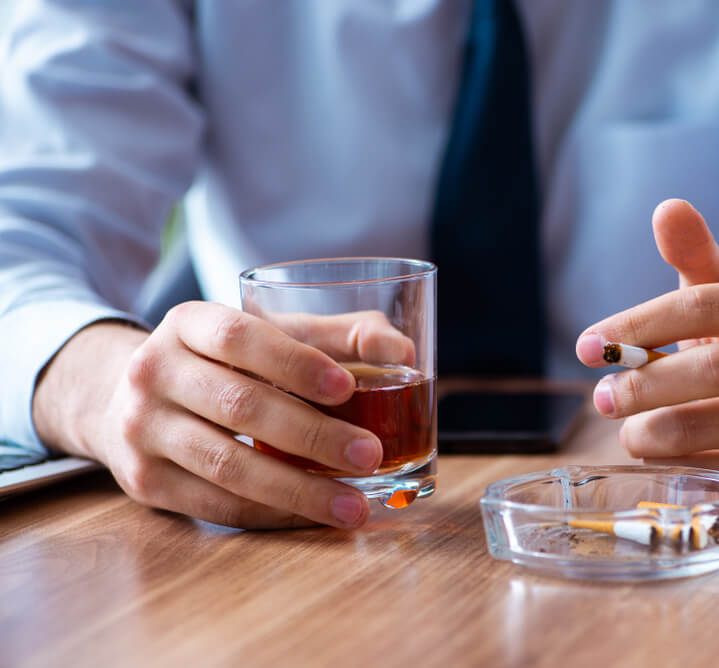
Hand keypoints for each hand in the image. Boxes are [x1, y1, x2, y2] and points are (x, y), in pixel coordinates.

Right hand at [33, 302, 413, 528]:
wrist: (128, 399)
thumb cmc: (225, 363)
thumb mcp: (270, 334)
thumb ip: (337, 336)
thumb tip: (401, 350)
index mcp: (188, 322)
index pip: (241, 337)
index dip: (295, 363)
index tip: (348, 388)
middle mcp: (154, 371)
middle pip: (239, 405)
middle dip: (312, 435)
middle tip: (370, 454)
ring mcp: (142, 429)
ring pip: (228, 464)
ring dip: (298, 490)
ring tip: (354, 505)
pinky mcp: (144, 481)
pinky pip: (216, 503)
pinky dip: (272, 514)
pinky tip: (314, 516)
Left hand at [576, 200, 718, 506]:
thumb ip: (695, 255)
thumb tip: (668, 207)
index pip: (700, 306)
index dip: (636, 326)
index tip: (587, 345)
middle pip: (708, 370)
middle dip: (640, 385)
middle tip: (600, 397)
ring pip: (705, 428)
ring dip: (647, 432)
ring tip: (627, 430)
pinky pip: (716, 472)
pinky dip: (674, 466)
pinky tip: (658, 456)